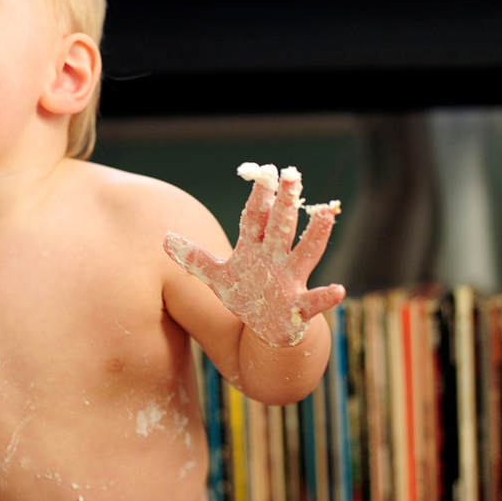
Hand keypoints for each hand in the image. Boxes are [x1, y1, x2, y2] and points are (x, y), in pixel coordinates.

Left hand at [163, 164, 345, 346]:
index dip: (259, 196)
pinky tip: (338, 289)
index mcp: (256, 249)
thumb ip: (194, 257)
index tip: (263, 171)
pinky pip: (315, 301)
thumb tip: (163, 239)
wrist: (266, 330)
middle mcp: (276, 259)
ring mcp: (290, 281)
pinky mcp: (299, 307)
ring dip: (316, 234)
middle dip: (286, 202)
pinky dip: (326, 296)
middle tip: (292, 174)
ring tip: (325, 213)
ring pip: (305, 253)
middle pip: (281, 226)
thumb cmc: (246, 297)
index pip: (256, 218)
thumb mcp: (217, 277)